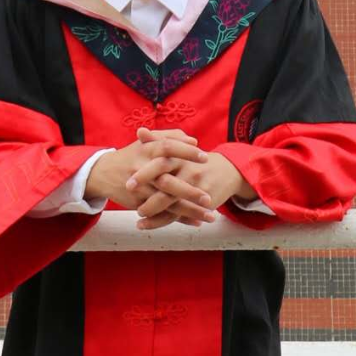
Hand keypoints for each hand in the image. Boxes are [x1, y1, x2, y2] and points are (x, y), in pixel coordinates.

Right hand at [85, 128, 216, 225]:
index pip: (168, 148)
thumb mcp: (147, 142)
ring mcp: (140, 189)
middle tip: (208, 197)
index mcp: (147, 150)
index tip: (205, 157)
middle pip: (167, 181)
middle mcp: (142, 169)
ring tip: (210, 215)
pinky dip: (179, 219)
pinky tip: (196, 221)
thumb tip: (194, 141)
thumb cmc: (132, 155)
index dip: (185, 152)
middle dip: (188, 191)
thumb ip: (170, 137)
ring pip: (166, 202)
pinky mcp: (138, 203)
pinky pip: (160, 213)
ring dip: (188, 210)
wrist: (103, 173)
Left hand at [133, 132, 256, 229]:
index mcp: (181, 157)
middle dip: (149, 192)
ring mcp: (196, 188)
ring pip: (172, 202)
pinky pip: (179, 215)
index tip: (128, 181)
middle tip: (131, 195)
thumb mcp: (179, 147)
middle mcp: (189, 171)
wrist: (227, 171)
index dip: (145, 173)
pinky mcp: (202, 203)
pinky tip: (145, 225)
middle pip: (167, 183)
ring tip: (137, 214)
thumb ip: (157, 140)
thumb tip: (139, 131)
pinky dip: (161, 221)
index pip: (161, 162)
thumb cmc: (195, 160)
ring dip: (153, 210)